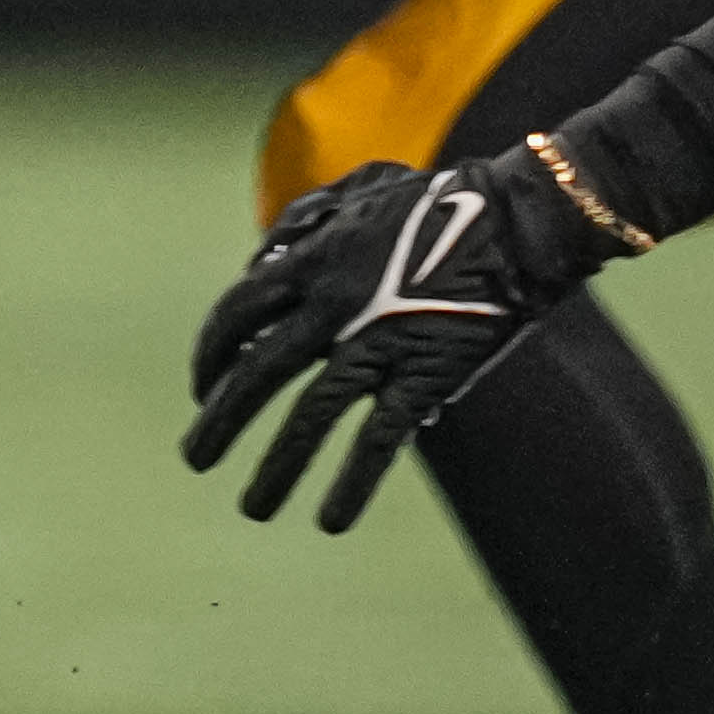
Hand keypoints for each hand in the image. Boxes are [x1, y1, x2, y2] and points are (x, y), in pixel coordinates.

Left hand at [182, 146, 621, 530]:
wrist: (518, 220)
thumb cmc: (440, 201)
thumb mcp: (358, 192)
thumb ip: (306, 225)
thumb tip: (261, 261)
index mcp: (314, 259)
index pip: (237, 315)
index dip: (211, 355)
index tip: (203, 387)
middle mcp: (334, 304)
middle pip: (258, 373)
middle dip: (220, 421)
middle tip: (195, 458)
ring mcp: (379, 342)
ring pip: (310, 416)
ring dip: (276, 468)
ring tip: (252, 509)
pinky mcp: (426, 374)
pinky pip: (380, 439)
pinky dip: (352, 482)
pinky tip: (330, 521)